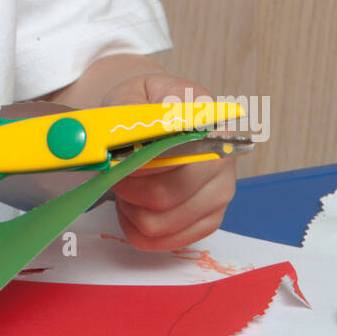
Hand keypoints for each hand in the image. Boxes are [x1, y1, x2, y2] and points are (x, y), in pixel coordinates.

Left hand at [110, 73, 235, 251]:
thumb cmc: (145, 107)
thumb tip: (120, 143)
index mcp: (206, 121)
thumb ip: (124, 112)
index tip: (115, 159)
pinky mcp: (211, 219)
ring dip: (130, 210)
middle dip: (127, 189)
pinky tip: (134, 207)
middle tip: (113, 173)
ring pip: (161, 223)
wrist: (157, 118)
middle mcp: (222, 158)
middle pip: (164, 195)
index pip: (172, 155)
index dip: (135, 164)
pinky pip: (166, 241)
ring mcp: (220, 192)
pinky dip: (139, 229)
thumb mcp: (130, 94)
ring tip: (125, 188)